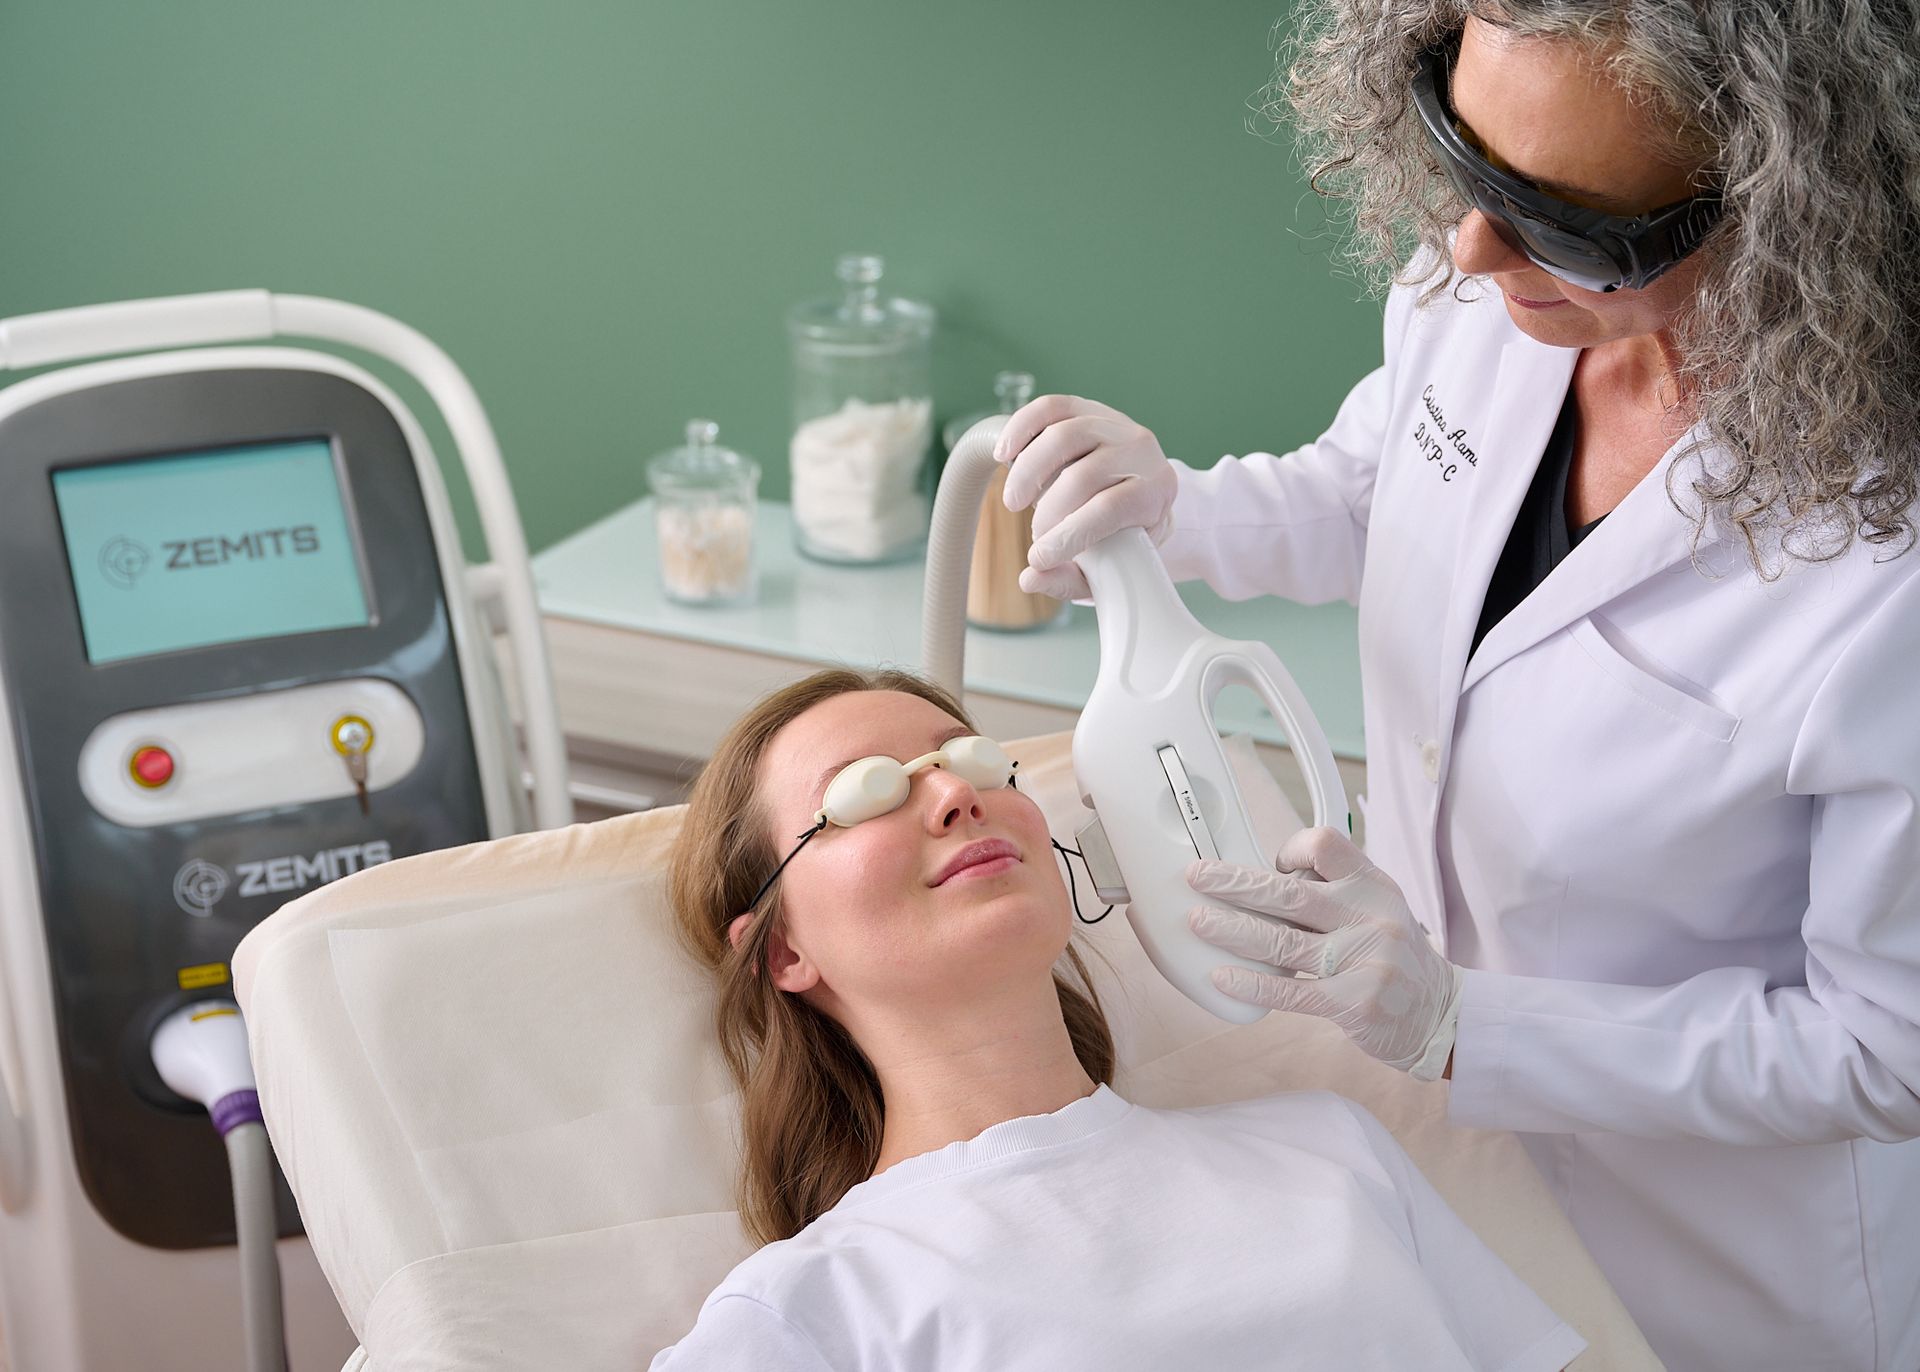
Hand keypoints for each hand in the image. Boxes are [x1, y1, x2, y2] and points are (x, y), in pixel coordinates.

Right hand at [993, 394, 1178, 599]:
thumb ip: (1070, 579)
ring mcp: (1114, 423)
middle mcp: (1142, 450)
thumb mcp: (1109, 566)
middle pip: (1085, 475)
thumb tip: (1029, 579)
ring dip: (1028, 473)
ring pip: (1064, 436)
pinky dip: (1020, 429)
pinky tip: (1004, 456)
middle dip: (1049, 512)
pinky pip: (1050, 408)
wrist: (1140, 491)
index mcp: (1156, 491)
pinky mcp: (1087, 408)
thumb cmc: (1122, 535)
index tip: (1039, 558)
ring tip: (1014, 502)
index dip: (1069, 535)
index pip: (1110, 509)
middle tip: (1035, 535)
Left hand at [1185, 827, 1462, 1081]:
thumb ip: (1333, 893)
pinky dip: (1251, 983)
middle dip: (1234, 883)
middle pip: (1289, 893)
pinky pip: (1290, 991)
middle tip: (1196, 877)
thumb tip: (1262, 883)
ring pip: (1281, 941)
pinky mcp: (1352, 1002)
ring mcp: (1362, 961)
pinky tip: (1222, 976)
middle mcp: (1370, 917)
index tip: (1269, 864)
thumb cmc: (1396, 958)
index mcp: (1373, 885)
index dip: (1290, 850)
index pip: (1325, 845)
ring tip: (1196, 922)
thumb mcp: (1378, 909)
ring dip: (1230, 930)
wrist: (1442, 1016)